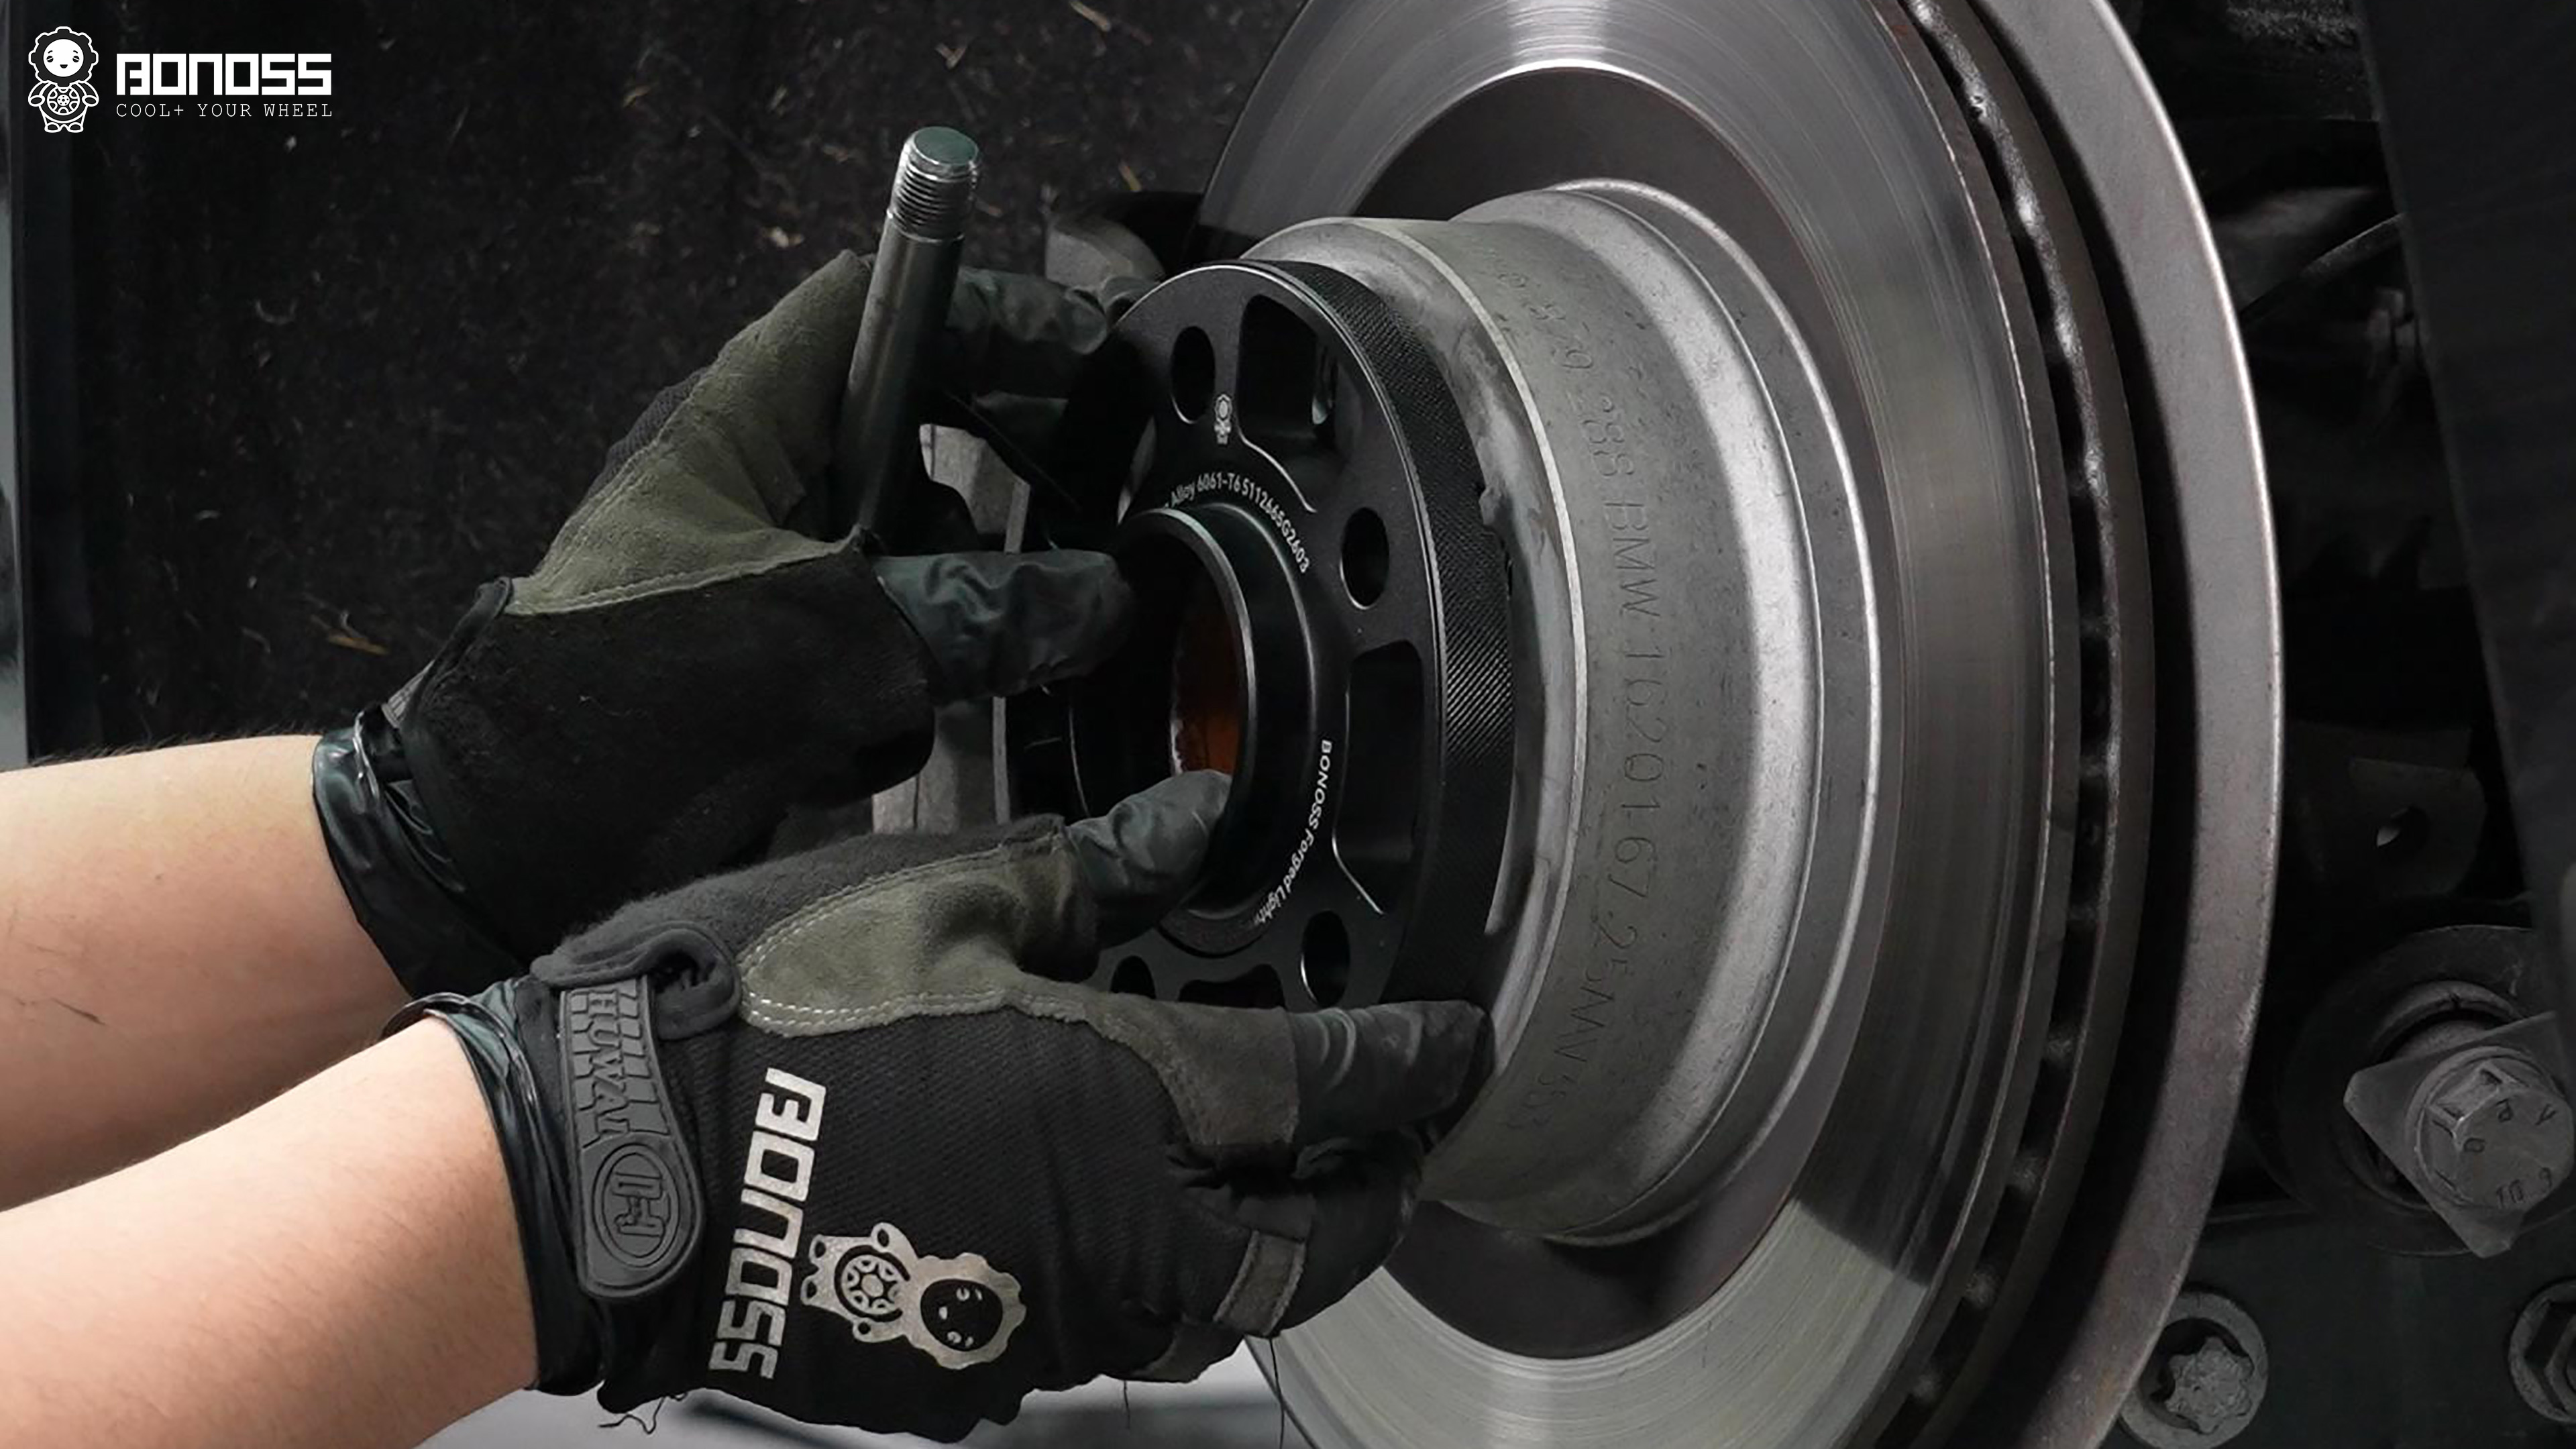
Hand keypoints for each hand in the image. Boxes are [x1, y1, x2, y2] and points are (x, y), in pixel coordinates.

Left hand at [315, 254, 1147, 994]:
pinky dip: (888, 701)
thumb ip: (981, 613)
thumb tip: (1105, 599)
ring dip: (938, 631)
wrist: (508, 844)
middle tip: (1079, 526)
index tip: (1091, 353)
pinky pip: (877, 655)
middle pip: (916, 447)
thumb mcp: (829, 638)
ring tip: (911, 688)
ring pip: (910, 566)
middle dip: (985, 510)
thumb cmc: (631, 699)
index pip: (879, 310)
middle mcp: (754, 484)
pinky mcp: (767, 667)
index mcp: (739, 423)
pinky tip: (849, 747)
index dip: (989, 311)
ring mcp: (761, 579)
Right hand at [406, 771, 1486, 1441]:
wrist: (616, 1171)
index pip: (1322, 1090)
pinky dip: (1131, 1278)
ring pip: (1204, 1305)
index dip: (1408, 1068)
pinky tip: (1097, 1217)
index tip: (1460, 1051)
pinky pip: (1092, 1331)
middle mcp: (1117, 1232)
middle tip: (1395, 1152)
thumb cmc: (766, 1011)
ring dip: (1257, 1247)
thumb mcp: (937, 897)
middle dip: (1370, 1202)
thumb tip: (1196, 828)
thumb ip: (1091, 873)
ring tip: (1268, 1187)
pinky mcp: (966, 1372)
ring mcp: (1044, 1320)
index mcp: (1127, 1096)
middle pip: (1303, 1250)